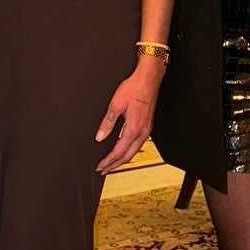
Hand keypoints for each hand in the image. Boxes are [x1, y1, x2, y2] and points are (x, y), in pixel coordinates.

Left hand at [95, 57, 163, 174]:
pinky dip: (129, 151)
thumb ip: (107, 122)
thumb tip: (100, 136)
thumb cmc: (134, 89)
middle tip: (104, 170)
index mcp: (133, 129)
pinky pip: (138, 144)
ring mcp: (147, 129)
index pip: (119, 151)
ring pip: (134, 151)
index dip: (108, 161)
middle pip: (128, 156)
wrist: (149, 79)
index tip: (100, 166)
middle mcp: (142, 132)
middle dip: (115, 165)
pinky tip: (124, 150)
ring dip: (122, 159)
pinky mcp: (147, 125)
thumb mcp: (115, 105)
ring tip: (112, 163)